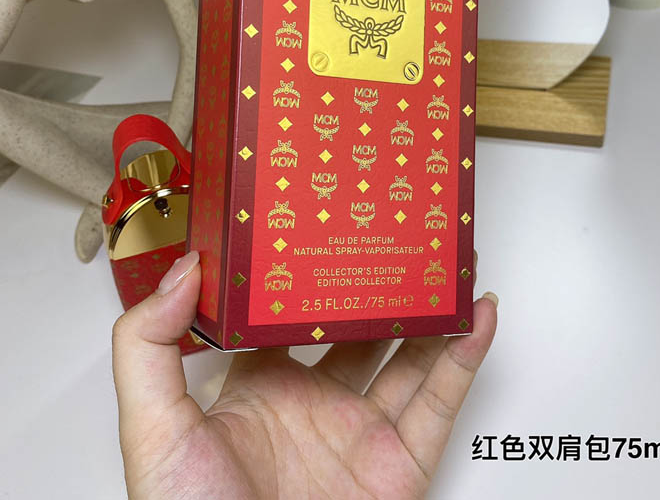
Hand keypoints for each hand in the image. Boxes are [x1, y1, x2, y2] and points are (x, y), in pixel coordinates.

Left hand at [113, 251, 497, 498]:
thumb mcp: (154, 431)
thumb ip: (149, 347)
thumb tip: (181, 270)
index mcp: (259, 390)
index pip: (290, 316)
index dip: (308, 274)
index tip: (323, 230)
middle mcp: (314, 404)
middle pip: (360, 329)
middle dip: (380, 285)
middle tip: (395, 238)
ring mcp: (361, 432)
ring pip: (410, 356)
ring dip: (431, 310)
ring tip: (444, 264)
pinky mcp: (402, 464)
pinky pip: (442, 401)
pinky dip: (466, 355)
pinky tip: (475, 314)